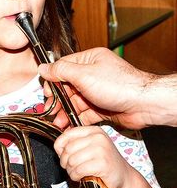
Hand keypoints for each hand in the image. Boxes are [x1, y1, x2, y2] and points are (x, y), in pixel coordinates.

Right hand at [38, 47, 152, 129]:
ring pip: (74, 103)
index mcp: (89, 61)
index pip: (63, 68)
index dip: (53, 81)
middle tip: (51, 110)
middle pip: (67, 88)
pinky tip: (68, 126)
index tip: (47, 93)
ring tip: (58, 122)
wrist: (144, 105)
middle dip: (58, 101)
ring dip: (65, 112)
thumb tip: (43, 68)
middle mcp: (92, 75)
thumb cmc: (119, 85)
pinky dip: (75, 120)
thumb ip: (60, 71)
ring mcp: (97, 92)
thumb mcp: (83, 75)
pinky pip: (83, 114)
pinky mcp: (101, 108)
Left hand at [53, 126, 133, 187]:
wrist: (124, 178)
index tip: (63, 155)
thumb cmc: (103, 164)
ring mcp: (101, 149)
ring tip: (77, 173)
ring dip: (70, 171)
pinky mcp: (103, 163)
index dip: (59, 148)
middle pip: (67, 149)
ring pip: (71, 160)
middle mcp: (98, 137)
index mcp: (93, 131)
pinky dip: (76, 176)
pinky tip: (81, 177)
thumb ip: (74, 144)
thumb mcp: (89, 148)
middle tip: (71, 167)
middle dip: (65, 162)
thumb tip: (57, 146)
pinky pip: (78, 170)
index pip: (66, 135)